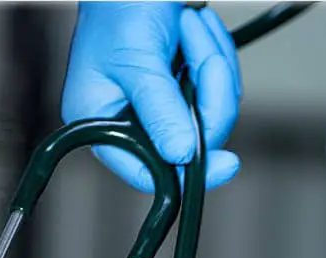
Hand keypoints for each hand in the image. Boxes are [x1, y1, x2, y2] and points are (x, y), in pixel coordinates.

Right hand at [61, 2, 242, 192]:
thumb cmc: (119, 5)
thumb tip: (180, 155)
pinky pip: (216, 87)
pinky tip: (194, 26)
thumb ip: (160, 110)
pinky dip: (215, 52)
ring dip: (211, 63)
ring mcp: (158, 101)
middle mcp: (128, 118)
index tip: (224, 165)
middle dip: (208, 94)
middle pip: (188, 139)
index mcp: (100, 121)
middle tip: (205, 58)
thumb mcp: (137, 61)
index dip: (182, 174)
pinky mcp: (181, 83)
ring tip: (189, 26)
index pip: (143, 170)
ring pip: (209, 111)